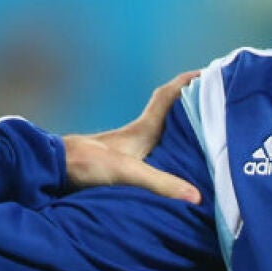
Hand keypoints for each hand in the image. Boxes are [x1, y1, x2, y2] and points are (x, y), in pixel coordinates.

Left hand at [62, 71, 201, 202]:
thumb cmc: (85, 164)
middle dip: (195, 105)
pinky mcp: (123, 165)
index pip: (170, 95)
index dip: (190, 82)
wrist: (52, 171)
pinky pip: (157, 153)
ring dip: (184, 130)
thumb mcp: (128, 173)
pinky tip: (178, 166)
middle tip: (219, 103)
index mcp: (144, 129)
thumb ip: (161, 184)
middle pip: (173, 113)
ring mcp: (131, 150)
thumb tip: (196, 197)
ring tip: (208, 134)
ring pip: (165, 133)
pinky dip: (171, 153)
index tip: (211, 73)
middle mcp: (140, 135)